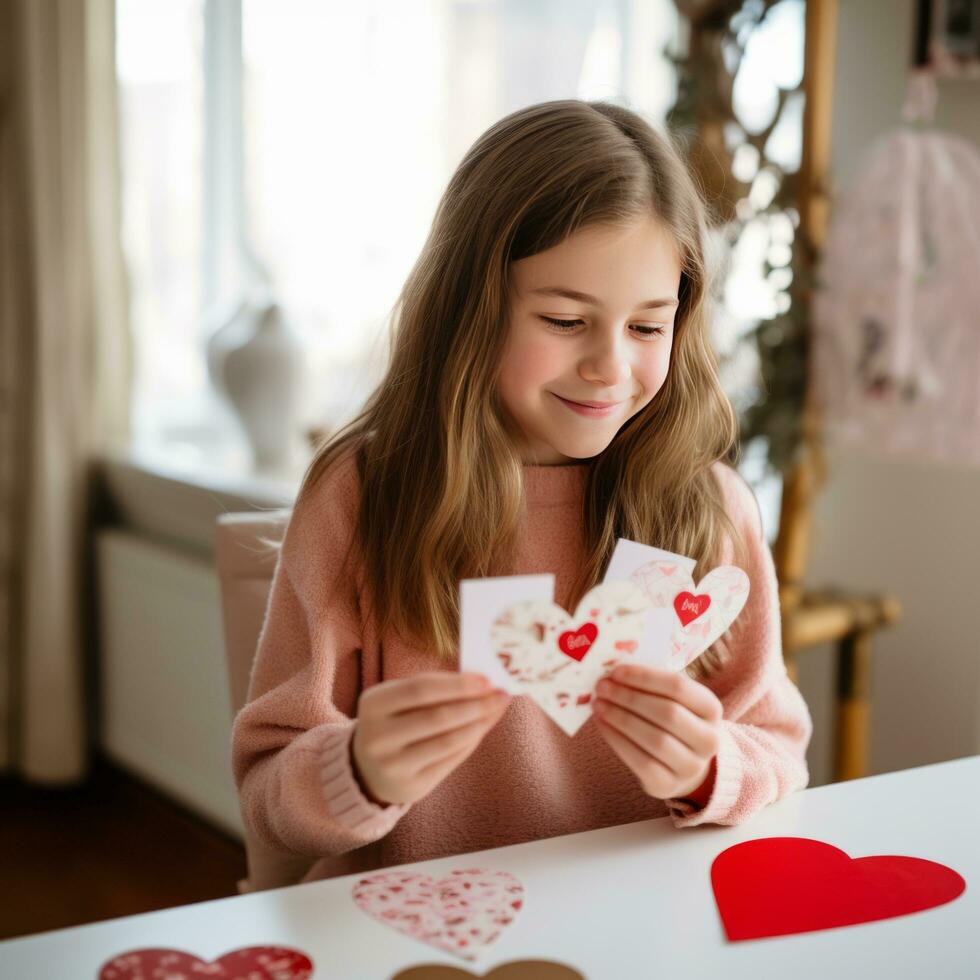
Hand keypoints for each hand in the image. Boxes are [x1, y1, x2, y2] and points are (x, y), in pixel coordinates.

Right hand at [351, 671, 510, 805]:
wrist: (368, 769)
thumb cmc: (394, 721)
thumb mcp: (399, 699)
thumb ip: (435, 688)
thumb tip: (483, 682)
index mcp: (373, 704)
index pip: (421, 689)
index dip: (457, 684)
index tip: (487, 679)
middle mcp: (377, 737)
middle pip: (437, 716)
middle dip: (476, 704)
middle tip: (502, 694)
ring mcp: (393, 765)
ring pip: (448, 741)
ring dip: (480, 723)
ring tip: (497, 709)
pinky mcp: (411, 786)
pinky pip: (451, 760)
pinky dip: (471, 741)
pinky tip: (482, 728)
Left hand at [591, 663, 721, 799]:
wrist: (682, 763)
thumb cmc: (671, 720)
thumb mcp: (672, 699)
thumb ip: (650, 685)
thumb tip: (613, 673)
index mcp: (711, 708)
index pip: (679, 687)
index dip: (644, 677)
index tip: (616, 671)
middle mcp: (709, 739)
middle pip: (667, 713)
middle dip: (629, 697)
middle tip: (602, 687)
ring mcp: (692, 766)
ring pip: (655, 739)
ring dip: (621, 718)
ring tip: (599, 704)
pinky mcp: (668, 786)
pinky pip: (640, 762)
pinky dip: (617, 740)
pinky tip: (602, 725)